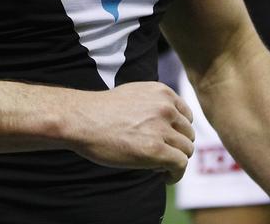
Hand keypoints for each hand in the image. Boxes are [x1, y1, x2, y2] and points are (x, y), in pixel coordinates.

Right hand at [67, 81, 195, 181]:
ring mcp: (162, 129)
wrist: (81, 120)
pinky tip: (164, 177)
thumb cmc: (100, 111)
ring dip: (175, 161)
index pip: (186, 116)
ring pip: (186, 150)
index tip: (167, 141)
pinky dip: (175, 174)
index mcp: (162, 92)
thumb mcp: (133, 95)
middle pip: (188, 134)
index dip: (178, 131)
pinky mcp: (156, 150)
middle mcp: (166, 108)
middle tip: (161, 157)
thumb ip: (153, 104)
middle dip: (177, 147)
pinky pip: (180, 164)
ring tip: (160, 167)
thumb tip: (167, 122)